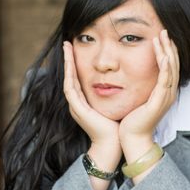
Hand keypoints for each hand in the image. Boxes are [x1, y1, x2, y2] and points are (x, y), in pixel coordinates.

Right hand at [63, 41, 121, 166]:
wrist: (113, 145)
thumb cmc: (116, 127)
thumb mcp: (114, 105)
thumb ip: (113, 94)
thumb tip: (122, 81)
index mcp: (85, 102)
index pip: (77, 78)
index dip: (76, 64)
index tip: (76, 48)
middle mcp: (77, 103)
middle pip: (70, 77)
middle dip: (68, 60)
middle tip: (67, 43)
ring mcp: (76, 107)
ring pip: (68, 81)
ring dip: (67, 64)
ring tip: (67, 49)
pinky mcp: (78, 111)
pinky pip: (71, 91)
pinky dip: (70, 77)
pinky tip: (70, 65)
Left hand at [118, 29, 179, 161]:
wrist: (132, 139)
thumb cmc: (132, 120)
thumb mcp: (138, 98)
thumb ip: (140, 86)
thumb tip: (132, 74)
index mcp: (164, 91)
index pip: (170, 66)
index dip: (167, 51)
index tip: (161, 37)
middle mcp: (169, 93)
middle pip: (174, 64)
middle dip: (169, 46)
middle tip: (164, 31)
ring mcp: (166, 97)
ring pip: (171, 69)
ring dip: (168, 51)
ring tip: (163, 37)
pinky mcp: (160, 101)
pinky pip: (166, 80)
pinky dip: (166, 66)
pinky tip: (164, 55)